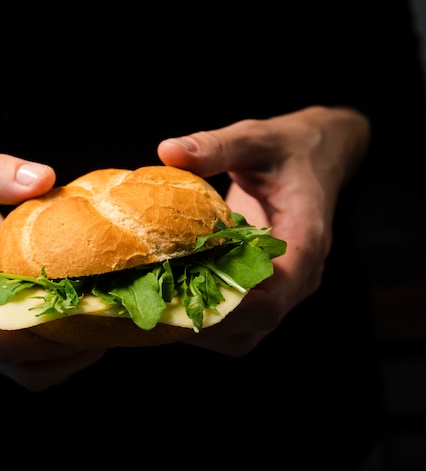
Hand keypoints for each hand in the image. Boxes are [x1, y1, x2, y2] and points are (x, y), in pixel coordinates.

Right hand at [0, 142, 106, 390]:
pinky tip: (83, 320)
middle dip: (68, 351)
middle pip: (19, 365)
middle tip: (109, 322)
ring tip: (104, 328)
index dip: (46, 333)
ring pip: (25, 370)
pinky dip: (56, 348)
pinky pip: (26, 354)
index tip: (88, 316)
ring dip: (66, 357)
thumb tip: (45, 178)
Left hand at [157, 105, 368, 355]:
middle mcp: (299, 275)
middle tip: (154, 309)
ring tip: (155, 310)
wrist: (316, 157)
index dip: (232, 305)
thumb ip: (216, 146)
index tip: (183, 300)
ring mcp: (284, 287)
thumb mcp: (255, 138)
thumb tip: (167, 150)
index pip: (278, 292)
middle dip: (206, 322)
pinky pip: (238, 322)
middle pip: (258, 322)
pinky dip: (205, 320)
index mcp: (306, 241)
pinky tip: (169, 303)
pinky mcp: (266, 289)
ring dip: (201, 328)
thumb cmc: (287, 149)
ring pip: (246, 332)